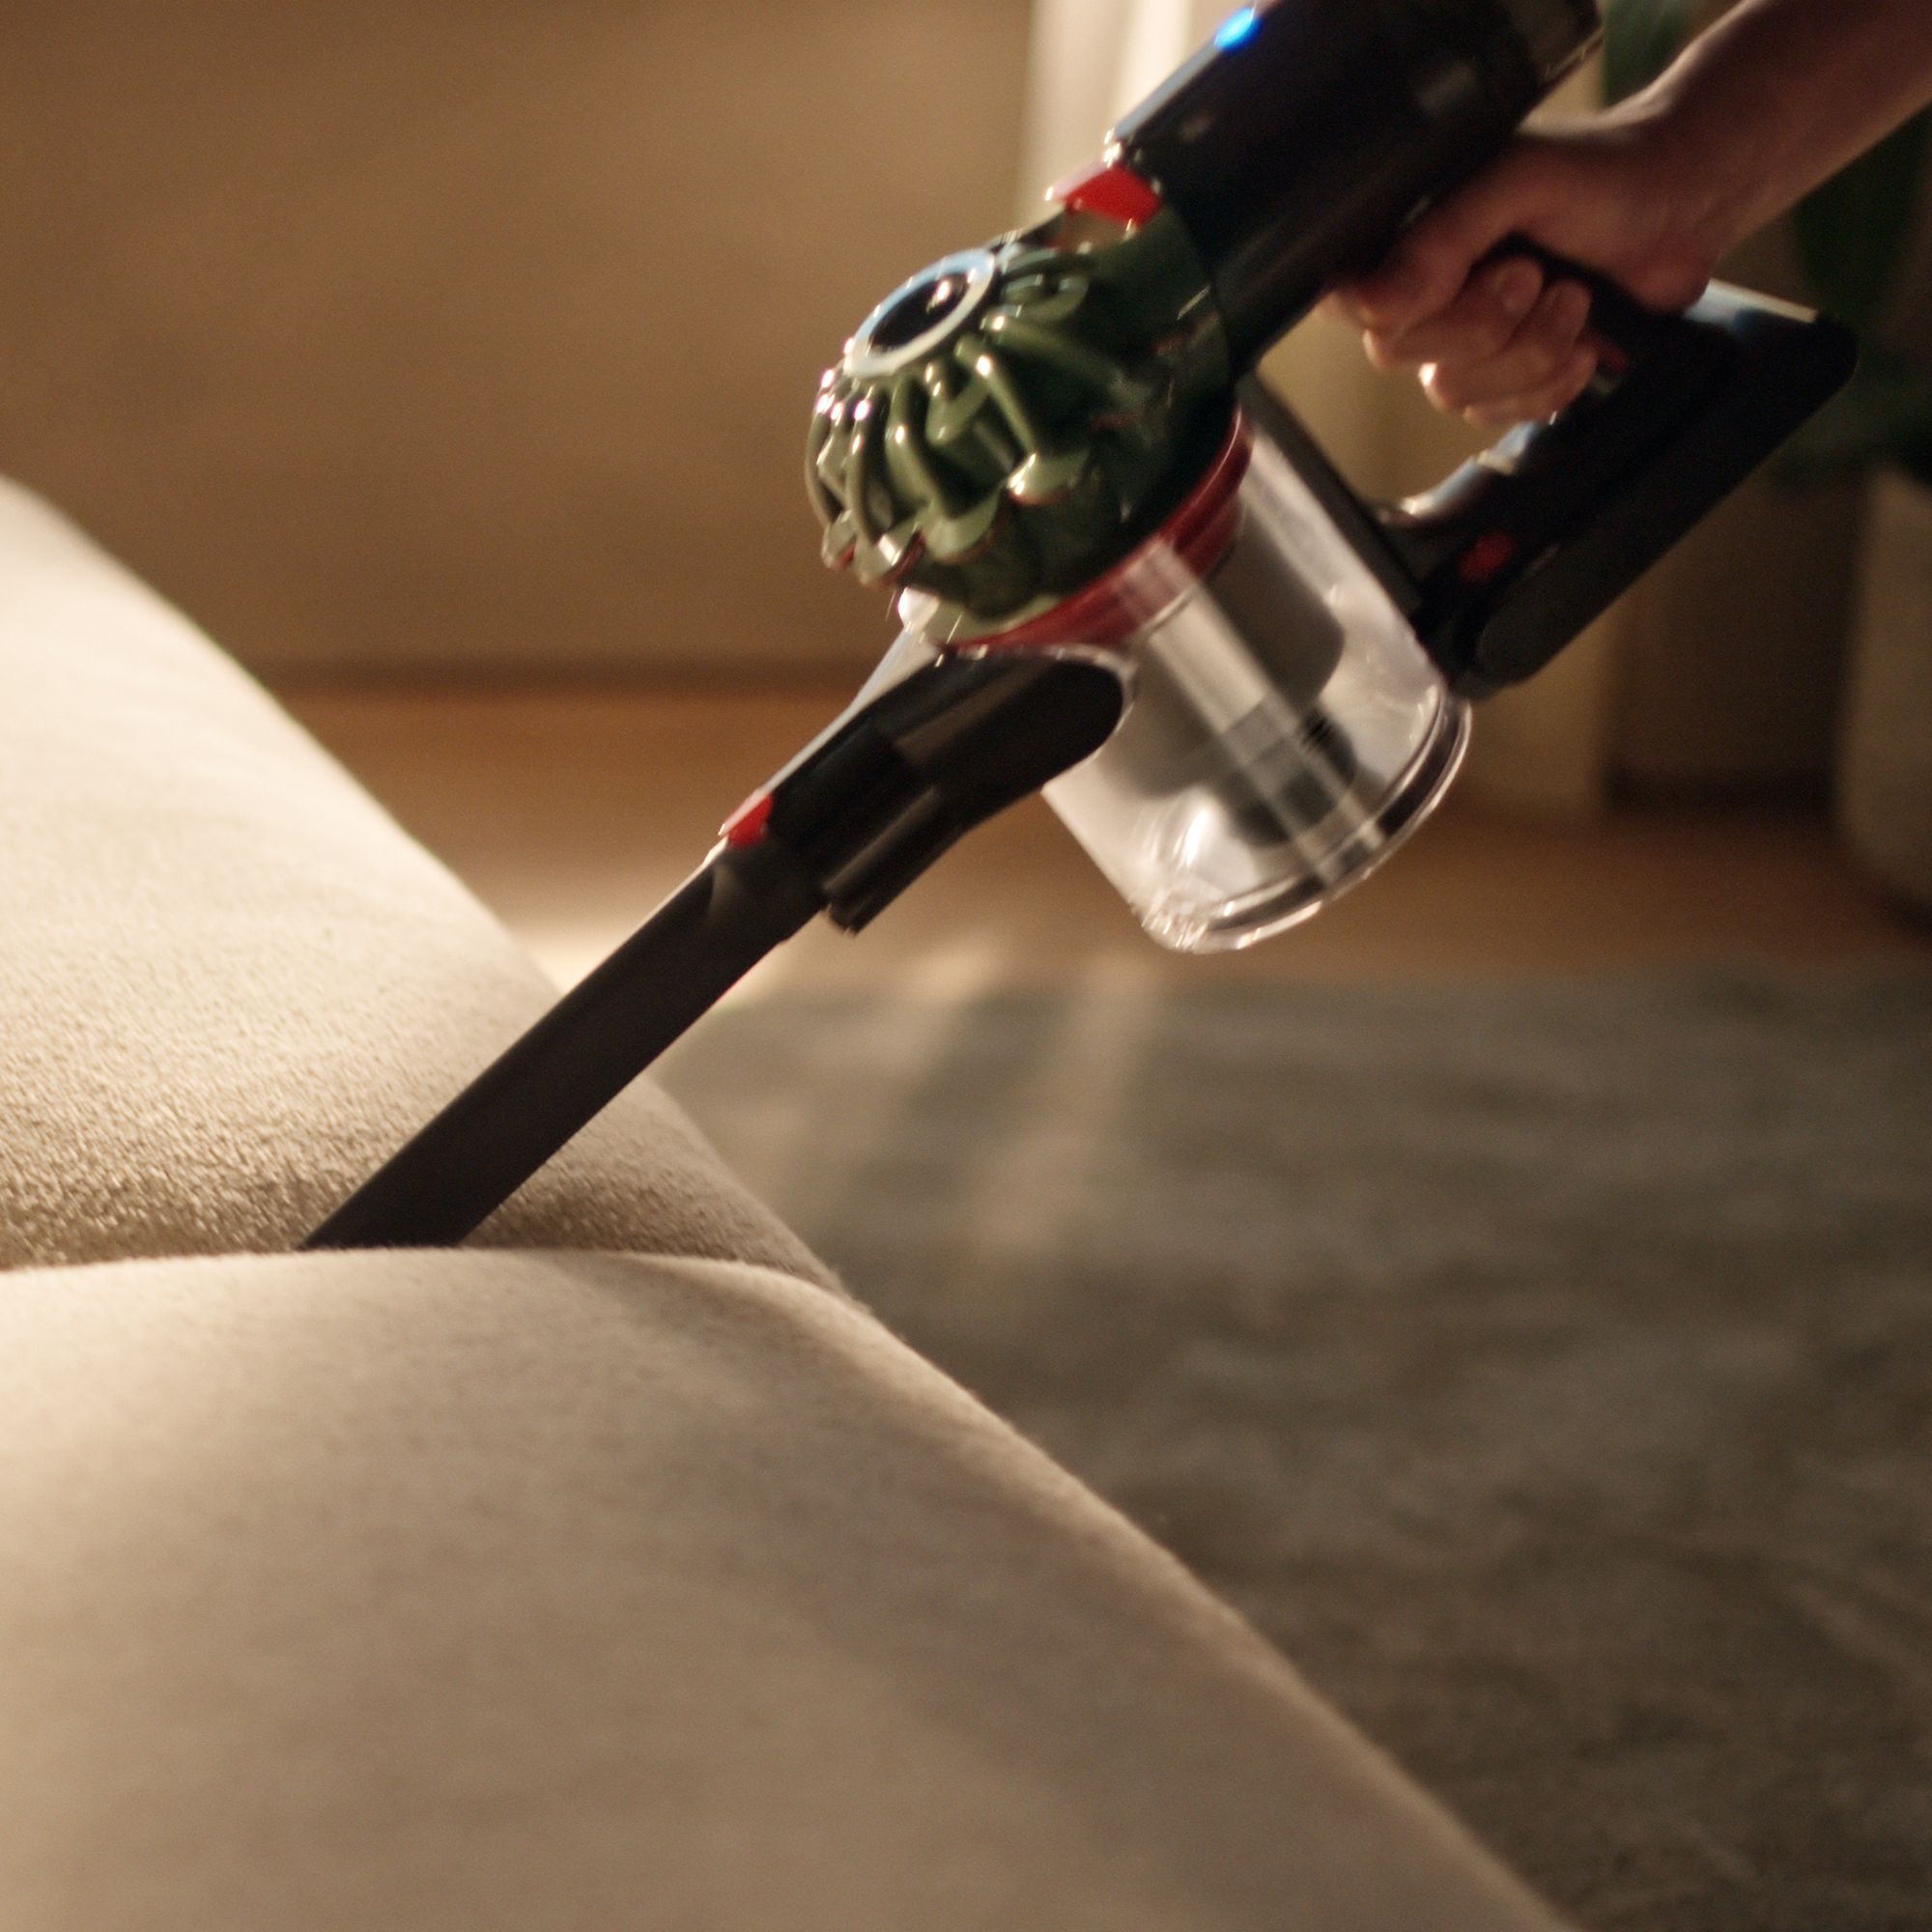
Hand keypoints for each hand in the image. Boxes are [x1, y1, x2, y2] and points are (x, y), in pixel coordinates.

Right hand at [1324, 111, 1730, 426]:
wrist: (1683, 204)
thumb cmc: (1602, 172)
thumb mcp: (1517, 180)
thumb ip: (1442, 238)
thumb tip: (1376, 304)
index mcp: (1409, 238)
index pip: (1349, 301)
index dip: (1396, 309)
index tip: (1458, 279)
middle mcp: (1425, 294)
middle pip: (1399, 354)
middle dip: (1482, 323)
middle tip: (1534, 273)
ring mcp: (1465, 343)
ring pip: (1452, 392)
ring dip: (1529, 351)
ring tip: (1573, 296)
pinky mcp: (1509, 379)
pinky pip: (1497, 416)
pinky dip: (1549, 384)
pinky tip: (1583, 341)